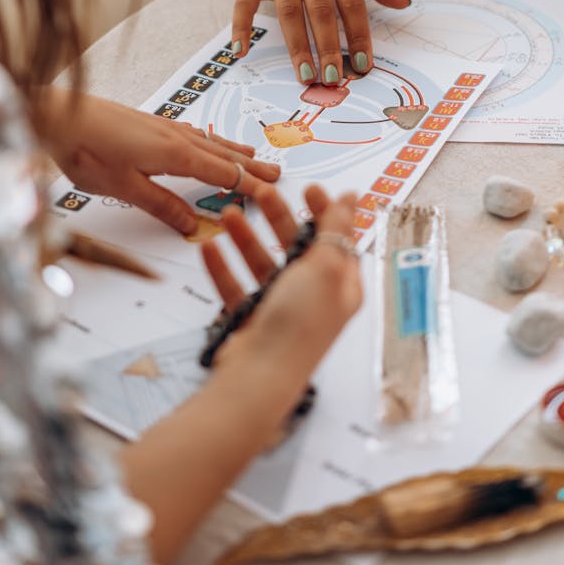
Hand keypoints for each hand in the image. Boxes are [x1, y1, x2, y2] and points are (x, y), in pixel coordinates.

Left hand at [38, 90, 280, 234]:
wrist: (57, 114)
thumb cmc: (85, 150)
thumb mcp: (124, 188)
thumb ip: (162, 206)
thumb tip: (192, 226)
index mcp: (175, 154)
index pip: (223, 174)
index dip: (249, 186)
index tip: (273, 194)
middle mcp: (175, 137)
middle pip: (223, 155)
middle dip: (251, 166)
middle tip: (278, 173)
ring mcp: (162, 127)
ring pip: (209, 141)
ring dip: (233, 151)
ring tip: (253, 154)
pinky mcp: (148, 123)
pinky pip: (193, 133)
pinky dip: (210, 140)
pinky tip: (206, 140)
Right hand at [201, 184, 361, 379]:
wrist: (261, 376)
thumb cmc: (299, 324)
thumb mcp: (325, 266)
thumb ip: (336, 228)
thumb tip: (353, 198)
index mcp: (341, 285)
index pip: (336, 238)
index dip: (323, 211)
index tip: (306, 188)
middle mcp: (314, 296)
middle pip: (296, 246)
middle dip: (278, 218)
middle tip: (261, 194)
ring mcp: (282, 308)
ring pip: (263, 263)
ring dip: (245, 239)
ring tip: (229, 216)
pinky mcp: (253, 320)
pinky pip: (236, 287)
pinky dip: (224, 268)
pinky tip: (210, 248)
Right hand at [233, 0, 409, 82]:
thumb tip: (403, 3)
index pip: (352, 2)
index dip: (359, 35)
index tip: (363, 64)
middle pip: (320, 10)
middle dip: (328, 46)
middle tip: (333, 77)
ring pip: (288, 11)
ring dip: (297, 46)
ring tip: (306, 75)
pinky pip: (244, 4)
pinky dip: (241, 28)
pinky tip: (241, 52)